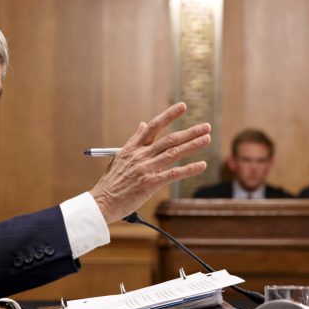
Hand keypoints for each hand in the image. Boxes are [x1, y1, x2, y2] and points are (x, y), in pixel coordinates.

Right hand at [90, 102, 210, 223]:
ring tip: (206, 139)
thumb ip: (134, 140)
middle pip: (169, 140)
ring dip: (192, 145)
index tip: (182, 106)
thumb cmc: (111, 182)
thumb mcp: (119, 157)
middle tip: (206, 126)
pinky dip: (189, 169)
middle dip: (189, 132)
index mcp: (132, 148)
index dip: (169, 115)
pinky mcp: (149, 184)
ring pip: (173, 153)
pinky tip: (201, 165)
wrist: (101, 202)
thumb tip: (142, 124)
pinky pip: (173, 174)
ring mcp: (145, 169)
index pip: (153, 127)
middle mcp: (139, 156)